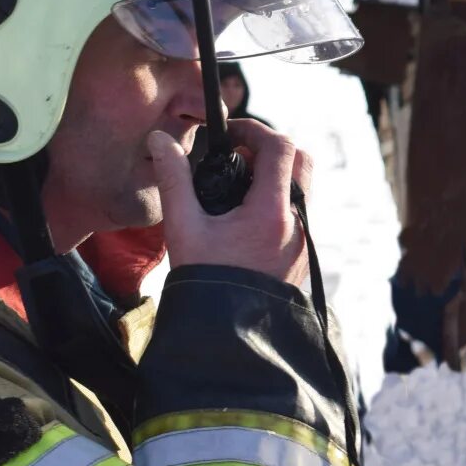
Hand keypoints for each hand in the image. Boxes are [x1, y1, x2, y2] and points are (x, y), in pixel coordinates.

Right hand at [147, 119, 313, 289]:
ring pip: (302, 185)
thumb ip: (174, 179)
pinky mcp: (303, 252)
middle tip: (236, 157)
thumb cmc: (204, 281)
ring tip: (236, 186)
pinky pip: (299, 210)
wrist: (227, 336)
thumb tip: (160, 139)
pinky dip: (277, 198)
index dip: (254, 130)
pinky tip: (244, 213)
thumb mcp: (184, 228)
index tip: (229, 135)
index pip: (280, 147)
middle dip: (269, 148)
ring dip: (273, 174)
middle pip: (301, 160)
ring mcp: (305, 238)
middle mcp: (299, 222)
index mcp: (272, 212)